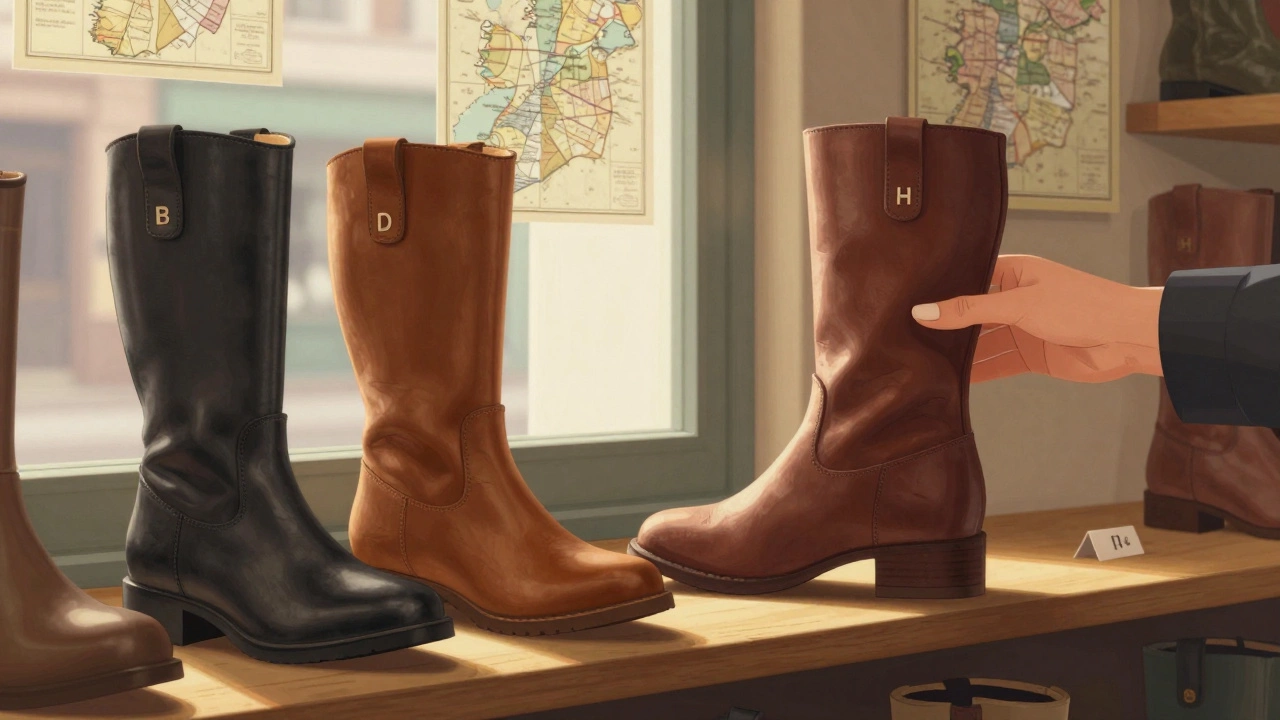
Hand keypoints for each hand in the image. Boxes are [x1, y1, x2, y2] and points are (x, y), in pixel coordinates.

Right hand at [911, 254, 1163, 382]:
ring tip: (920, 362)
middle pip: (970, 314)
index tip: (904, 301)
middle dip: (944, 326)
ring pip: (981, 342)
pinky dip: (977, 372)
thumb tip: (923, 312)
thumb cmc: (1081, 304)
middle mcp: (1014, 297)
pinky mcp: (1030, 355)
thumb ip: (969, 311)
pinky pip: (996, 363)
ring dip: (958, 353)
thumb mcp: (1019, 304)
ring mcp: (1022, 327)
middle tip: (904, 336)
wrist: (1127, 337)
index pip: (966, 278)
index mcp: (1013, 272)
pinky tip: (951, 381)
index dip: (938, 290)